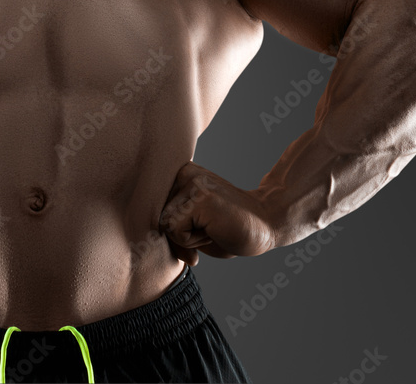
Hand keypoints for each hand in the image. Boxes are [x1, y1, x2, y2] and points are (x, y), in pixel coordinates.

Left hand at [158, 161, 276, 263]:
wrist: (267, 225)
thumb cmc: (227, 230)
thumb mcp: (190, 230)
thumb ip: (168, 228)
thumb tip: (148, 243)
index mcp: (177, 174)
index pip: (150, 210)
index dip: (172, 230)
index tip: (198, 227)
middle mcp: (181, 172)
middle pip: (155, 217)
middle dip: (180, 234)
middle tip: (210, 227)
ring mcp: (190, 181)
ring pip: (163, 224)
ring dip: (187, 238)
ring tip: (213, 226)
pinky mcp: (199, 195)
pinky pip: (174, 230)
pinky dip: (193, 241)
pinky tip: (215, 228)